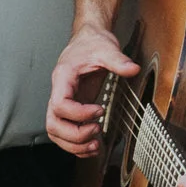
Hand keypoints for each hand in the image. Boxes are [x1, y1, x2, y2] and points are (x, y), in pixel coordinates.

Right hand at [45, 21, 137, 155]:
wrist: (88, 40)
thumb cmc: (92, 44)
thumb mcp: (107, 49)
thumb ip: (118, 61)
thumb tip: (132, 69)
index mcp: (63, 78)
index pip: (59, 104)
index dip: (78, 113)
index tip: (99, 110)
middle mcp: (59, 92)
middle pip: (53, 124)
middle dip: (75, 135)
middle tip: (97, 130)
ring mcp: (63, 103)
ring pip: (55, 132)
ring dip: (74, 144)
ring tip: (96, 145)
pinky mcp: (71, 110)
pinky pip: (64, 133)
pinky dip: (76, 145)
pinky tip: (92, 146)